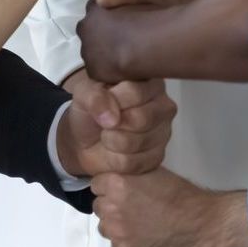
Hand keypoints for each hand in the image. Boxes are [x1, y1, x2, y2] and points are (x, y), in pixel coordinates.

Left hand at [56, 73, 174, 178]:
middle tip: (105, 122)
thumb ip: (94, 97)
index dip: (113, 101)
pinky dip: (115, 159)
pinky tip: (114, 150)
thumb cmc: (90, 111)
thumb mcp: (84, 94)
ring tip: (108, 135)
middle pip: (140, 119)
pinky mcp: (158, 157)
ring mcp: (163, 133)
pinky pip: (134, 163)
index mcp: (149, 82)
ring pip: (136, 143)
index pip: (135, 92)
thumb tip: (111, 117)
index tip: (102, 104)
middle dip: (113, 125)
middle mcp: (163, 106)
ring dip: (112, 142)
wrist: (85, 141)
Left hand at [76, 0, 154, 84]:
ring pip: (92, 52)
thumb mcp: (137, 0)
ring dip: (103, 53)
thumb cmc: (145, 20)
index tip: (118, 20)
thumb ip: (126, 2)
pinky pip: (98, 70)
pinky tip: (123, 69)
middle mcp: (85, 28)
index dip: (106, 15)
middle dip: (99, 34)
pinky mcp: (92, 70)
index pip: (94, 9)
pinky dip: (107, 71)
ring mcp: (86, 50)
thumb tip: (128, 7)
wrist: (145, 47)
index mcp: (95, 8)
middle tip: (120, 39)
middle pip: (88, 30)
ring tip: (123, 56)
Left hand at [93, 169, 247, 246]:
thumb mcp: (154, 172)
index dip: (109, 187)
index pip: (96, 184)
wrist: (201, 224)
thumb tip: (117, 176)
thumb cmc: (183, 197)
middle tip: (133, 207)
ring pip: (105, 226)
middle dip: (112, 206)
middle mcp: (113, 205)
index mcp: (118, 182)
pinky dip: (126, 240)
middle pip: (98, 205)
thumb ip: (130, 174)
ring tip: (139, 222)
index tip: (121, 191)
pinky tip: (143, 235)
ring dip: (116, 224)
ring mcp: (117, 229)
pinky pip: (116, 243)